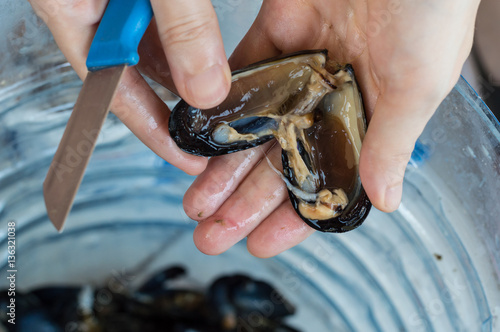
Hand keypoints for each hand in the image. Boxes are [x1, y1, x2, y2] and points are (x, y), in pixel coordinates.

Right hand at [28, 0, 231, 174]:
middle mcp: (84, 10)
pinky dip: (179, 45)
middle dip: (170, 110)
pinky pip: (153, 26)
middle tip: (208, 136)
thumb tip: (205, 91)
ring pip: (144, 51)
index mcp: (70, 10)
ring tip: (211, 105)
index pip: (115, 94)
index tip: (188, 159)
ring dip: (179, 78)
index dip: (155, 131)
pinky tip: (200, 56)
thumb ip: (181, 27)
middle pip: (130, 78)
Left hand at [183, 0, 479, 256]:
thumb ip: (393, 141)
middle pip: (280, 163)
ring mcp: (300, 70)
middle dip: (243, 202)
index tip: (259, 243)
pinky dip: (219, 106)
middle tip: (211, 234)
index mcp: (369, 119)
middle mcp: (330, 100)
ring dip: (224, 165)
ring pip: (254, 128)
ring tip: (196, 201)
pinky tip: (199, 137)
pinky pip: (241, 76)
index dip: (292, 217)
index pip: (325, 182)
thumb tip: (383, 200)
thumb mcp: (420, 82)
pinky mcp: (276, 34)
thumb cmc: (431, 6)